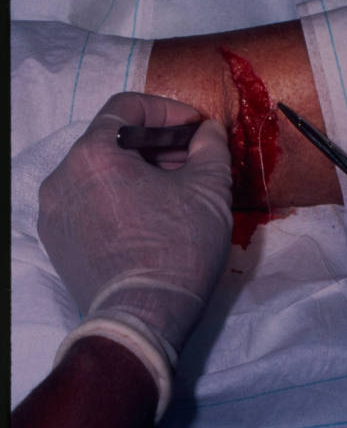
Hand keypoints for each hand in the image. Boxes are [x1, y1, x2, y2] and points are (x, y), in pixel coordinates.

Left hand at [38, 92, 232, 359]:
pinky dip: (119, 198)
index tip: (196, 128)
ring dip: (139, 172)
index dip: (168, 110)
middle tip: (193, 160)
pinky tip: (150, 216)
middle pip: (112, 141)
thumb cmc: (177, 249)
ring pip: (100, 173)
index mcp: (93, 154)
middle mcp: (62, 176)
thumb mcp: (210, 189)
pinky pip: (89, 202)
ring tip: (176, 190)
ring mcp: (55, 212)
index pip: (127, 106)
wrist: (142, 321)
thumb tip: (207, 132)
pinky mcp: (57, 242)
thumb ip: (210, 147)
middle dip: (157, 144)